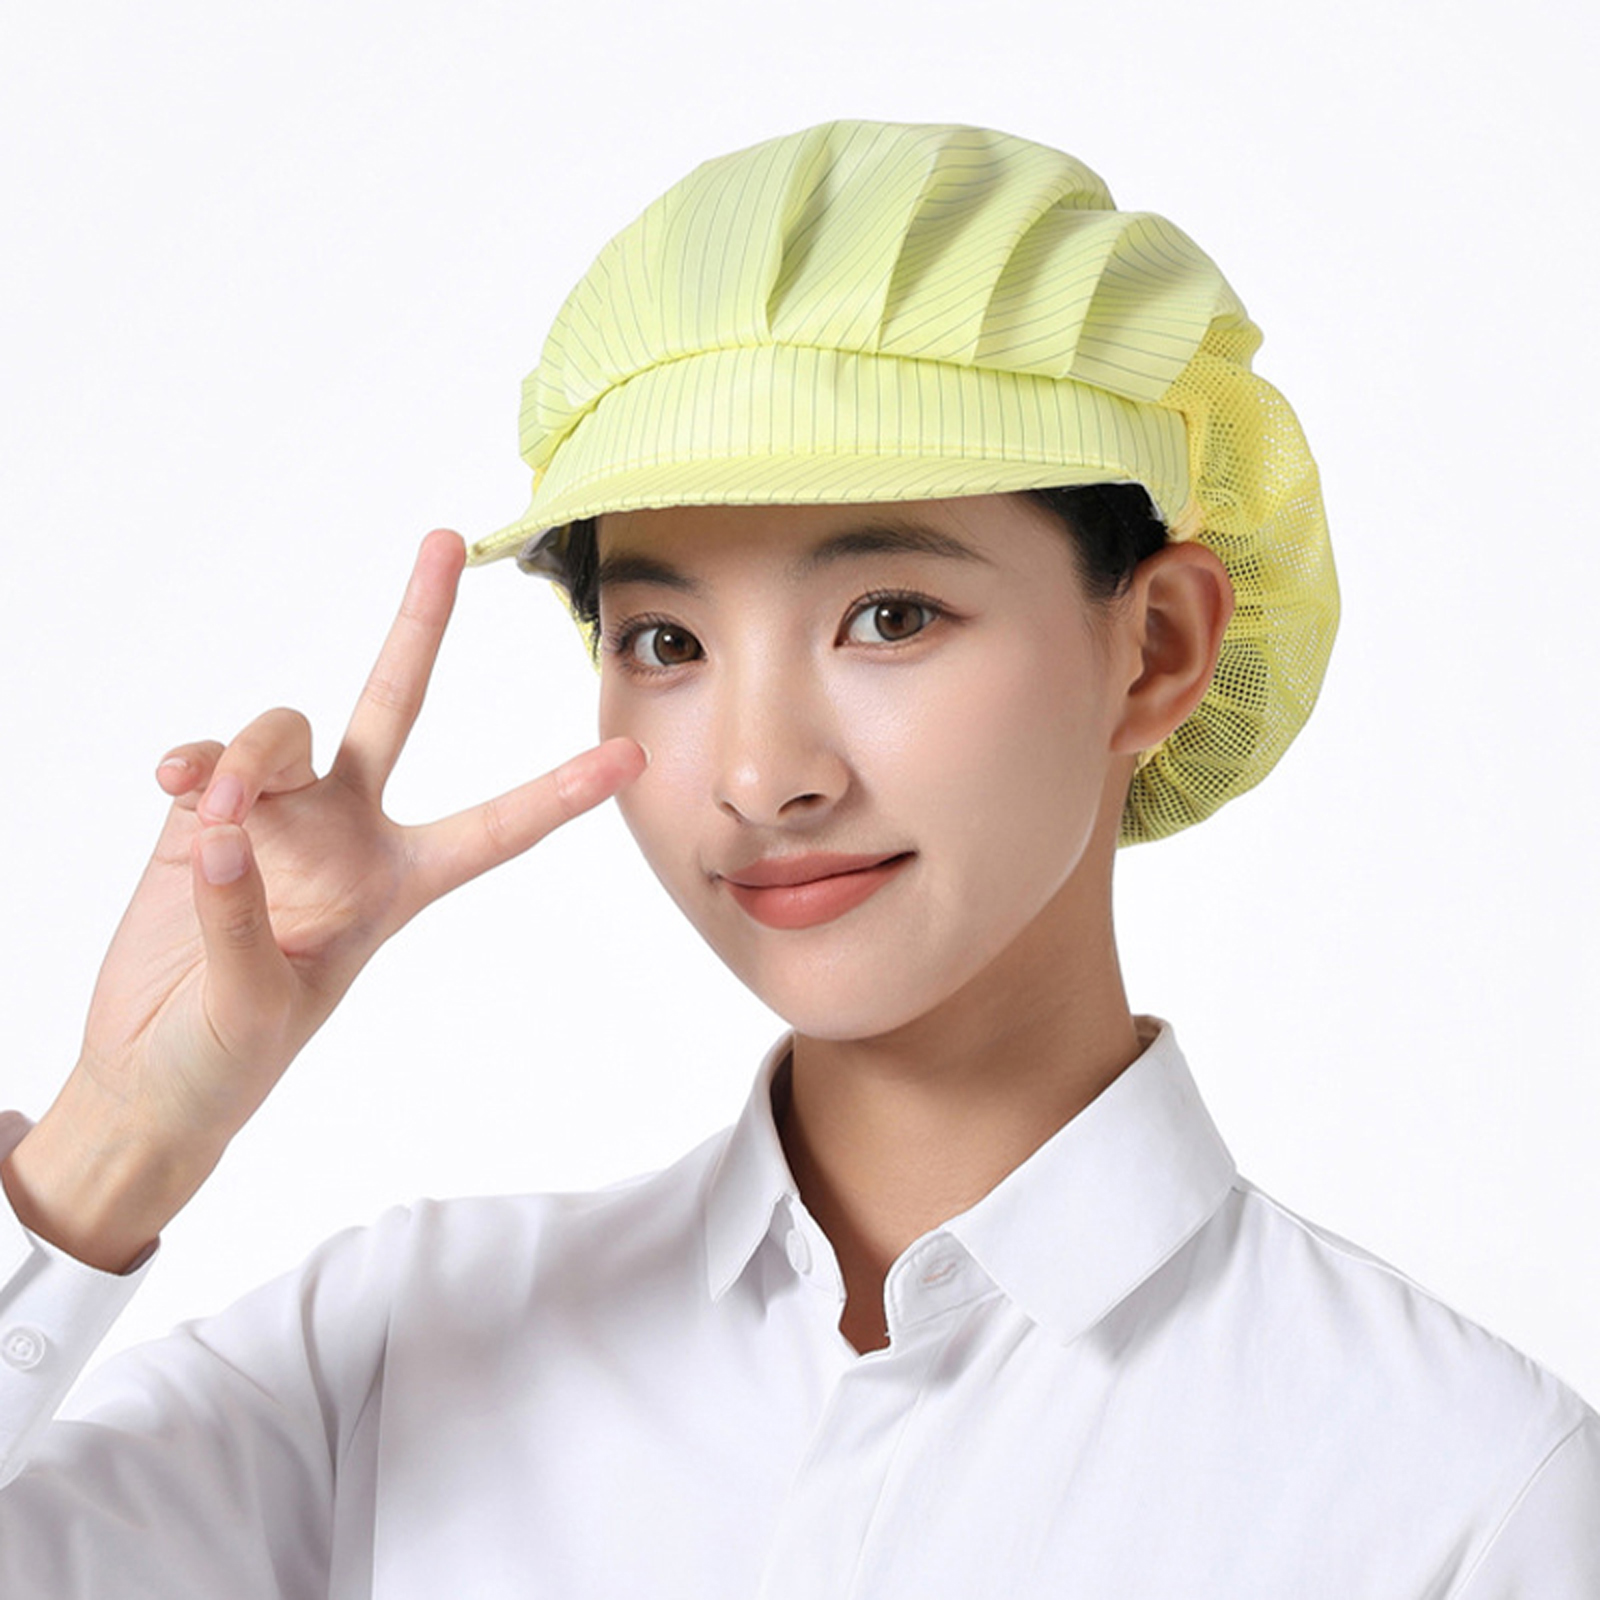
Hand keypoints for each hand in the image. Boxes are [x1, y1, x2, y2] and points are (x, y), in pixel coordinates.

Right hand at [2, 530, 645, 1268]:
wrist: (146, 1075)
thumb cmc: (224, 1061)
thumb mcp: (258, 1010)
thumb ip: (241, 915)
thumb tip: (222, 821)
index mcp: (399, 884)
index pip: (495, 829)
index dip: (561, 794)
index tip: (632, 755)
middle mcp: (348, 831)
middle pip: (395, 703)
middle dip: (419, 622)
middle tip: (443, 540)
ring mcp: (277, 813)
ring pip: (286, 729)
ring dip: (252, 756)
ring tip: (215, 813)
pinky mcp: (205, 809)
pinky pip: (211, 756)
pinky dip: (196, 763)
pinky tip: (177, 788)